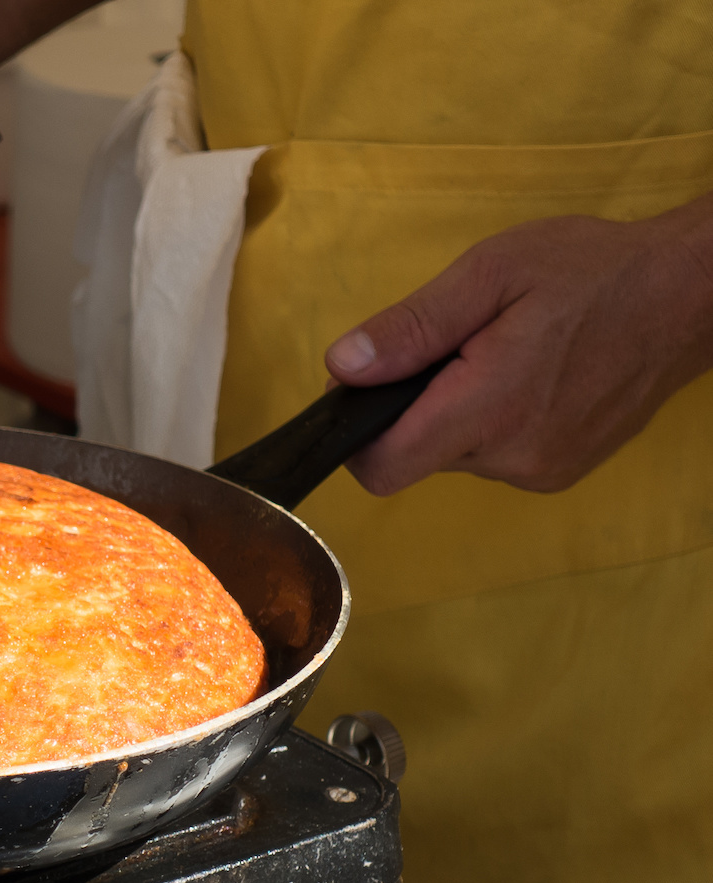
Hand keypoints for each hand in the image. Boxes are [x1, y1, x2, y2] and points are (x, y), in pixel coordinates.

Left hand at [326, 200, 712, 494]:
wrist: (689, 295)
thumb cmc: (593, 272)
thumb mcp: (491, 274)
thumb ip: (412, 327)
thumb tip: (343, 366)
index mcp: (489, 410)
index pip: (382, 467)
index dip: (356, 433)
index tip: (367, 387)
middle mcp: (512, 456)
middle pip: (413, 458)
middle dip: (412, 408)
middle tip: (453, 348)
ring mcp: (540, 470)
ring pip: (453, 456)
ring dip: (454, 412)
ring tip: (498, 355)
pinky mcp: (558, 471)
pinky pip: (493, 455)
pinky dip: (490, 421)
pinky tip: (525, 377)